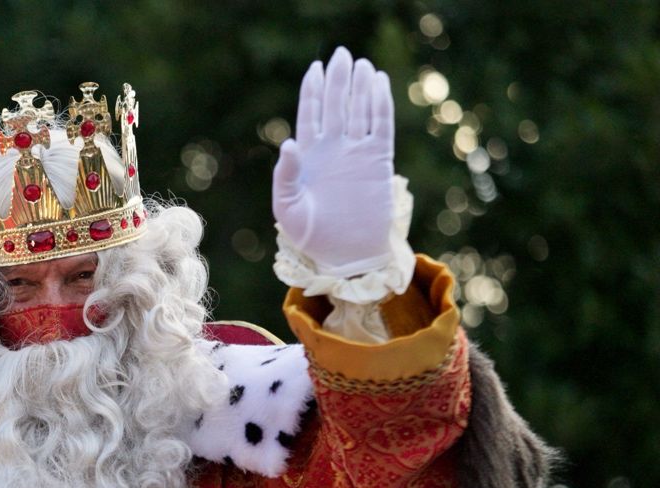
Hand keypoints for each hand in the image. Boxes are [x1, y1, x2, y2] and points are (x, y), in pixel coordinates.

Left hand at [273, 46, 395, 275]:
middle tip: (341, 55)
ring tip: (361, 64)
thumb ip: (284, 175)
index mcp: (308, 156)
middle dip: (337, 79)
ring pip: (359, 110)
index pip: (310, 114)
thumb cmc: (309, 235)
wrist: (343, 255)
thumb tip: (290, 143)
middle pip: (336, 105)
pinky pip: (381, 126)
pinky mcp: (378, 161)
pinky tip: (379, 83)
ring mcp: (356, 153)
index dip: (313, 90)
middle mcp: (333, 149)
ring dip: (360, 87)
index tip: (315, 68)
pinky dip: (380, 104)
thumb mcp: (286, 207)